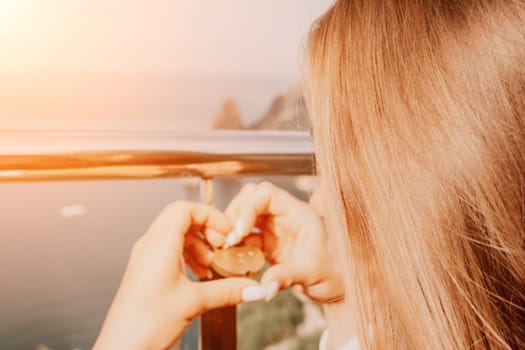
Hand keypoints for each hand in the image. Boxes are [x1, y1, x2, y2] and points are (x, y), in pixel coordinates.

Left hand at [93, 201, 258, 349]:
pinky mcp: (146, 270)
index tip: (227, 231)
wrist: (121, 348)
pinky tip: (199, 274)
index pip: (185, 208)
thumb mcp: (194, 303)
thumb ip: (228, 291)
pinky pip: (169, 250)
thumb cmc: (143, 325)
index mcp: (159, 245)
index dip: (210, 215)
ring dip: (198, 242)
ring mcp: (145, 257)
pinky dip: (188, 254)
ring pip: (175, 233)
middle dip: (206, 228)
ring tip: (212, 262)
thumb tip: (254, 288)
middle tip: (222, 245)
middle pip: (181, 217)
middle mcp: (149, 246)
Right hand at [223, 182, 343, 303]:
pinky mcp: (269, 244)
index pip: (266, 194)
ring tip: (226, 247)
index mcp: (299, 214)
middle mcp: (286, 216)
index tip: (239, 231)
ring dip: (232, 228)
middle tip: (228, 239)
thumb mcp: (313, 274)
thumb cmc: (335, 275)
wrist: (338, 288)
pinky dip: (236, 244)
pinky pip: (246, 236)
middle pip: (252, 199)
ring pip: (246, 215)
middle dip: (235, 215)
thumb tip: (264, 287)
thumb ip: (287, 277)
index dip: (248, 207)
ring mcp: (276, 229)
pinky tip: (232, 257)